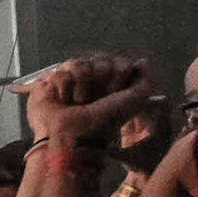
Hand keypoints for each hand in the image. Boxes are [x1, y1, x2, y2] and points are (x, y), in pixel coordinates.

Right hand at [12, 54, 154, 145]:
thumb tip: (143, 62)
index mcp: (110, 85)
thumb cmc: (100, 124)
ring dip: (80, 86)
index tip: (113, 92)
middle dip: (98, 79)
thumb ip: (144, 82)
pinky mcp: (53, 83)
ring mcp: (72, 81)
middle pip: (99, 60)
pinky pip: (61, 72)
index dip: (116, 75)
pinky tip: (62, 100)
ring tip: (76, 102)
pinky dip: (63, 88)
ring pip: (78, 63)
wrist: (71, 136)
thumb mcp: (131, 103)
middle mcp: (92, 82)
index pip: (118, 62)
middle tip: (94, 99)